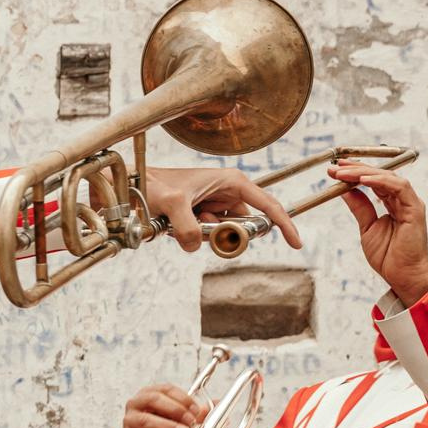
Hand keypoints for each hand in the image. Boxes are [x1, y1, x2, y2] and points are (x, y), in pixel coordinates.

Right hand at [119, 383, 206, 427]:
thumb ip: (193, 412)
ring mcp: (130, 423)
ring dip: (168, 426)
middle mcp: (136, 405)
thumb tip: (216, 403)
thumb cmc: (157, 427)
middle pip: (153, 400)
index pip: (166, 389)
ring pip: (147, 420)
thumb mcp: (175, 417)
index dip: (183, 398)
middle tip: (191, 420)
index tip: (196, 409)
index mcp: (148, 394)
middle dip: (175, 410)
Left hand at [140, 166, 302, 252]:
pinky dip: (196, 237)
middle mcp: (226, 192)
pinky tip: (176, 225)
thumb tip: (196, 245)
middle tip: (205, 229)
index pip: (267, 204)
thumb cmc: (152, 183)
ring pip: (225, 232)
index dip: (284, 224)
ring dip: (208, 236)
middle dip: (229, 235)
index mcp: (231, 181)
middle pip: (245, 224)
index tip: (296, 243)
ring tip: (184, 221)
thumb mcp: (171, 202)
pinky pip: (208, 235)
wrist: (131, 186)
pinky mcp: (201, 216)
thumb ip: (186, 226)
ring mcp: (214, 205)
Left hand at [330, 163, 427, 307]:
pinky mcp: (415, 211)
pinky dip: (381, 182)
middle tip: (335, 167)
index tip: (335, 170)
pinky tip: (363, 180)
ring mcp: (411, 204)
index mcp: (394, 203)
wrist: (402, 276)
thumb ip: (360, 207)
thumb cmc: (388, 255)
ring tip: (343, 172)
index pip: (375, 181)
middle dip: (357, 169)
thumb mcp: (367, 227)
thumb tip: (345, 190)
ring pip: (389, 178)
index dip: (355, 173)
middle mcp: (404, 200)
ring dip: (365, 172)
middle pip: (381, 175)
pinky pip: (399, 189)